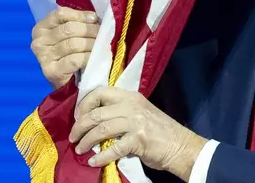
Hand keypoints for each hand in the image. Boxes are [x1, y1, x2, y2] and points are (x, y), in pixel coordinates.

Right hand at [31, 7, 98, 88]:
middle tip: (102, 34)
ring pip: (74, 44)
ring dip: (92, 44)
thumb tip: (93, 17)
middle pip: (69, 28)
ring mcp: (43, 57)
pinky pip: (75, 59)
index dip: (80, 15)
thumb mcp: (70, 35)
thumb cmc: (70, 54)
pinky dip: (88, 57)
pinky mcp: (52, 71)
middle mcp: (39, 41)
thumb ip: (77, 22)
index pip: (61, 14)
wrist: (68, 82)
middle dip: (90, 30)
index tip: (94, 19)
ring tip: (101, 46)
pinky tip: (94, 58)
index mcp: (41, 28)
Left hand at [70, 87, 207, 181]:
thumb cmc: (159, 131)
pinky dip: (100, 156)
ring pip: (101, 128)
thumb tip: (94, 122)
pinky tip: (93, 161)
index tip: (78, 117)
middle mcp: (132, 105)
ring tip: (80, 150)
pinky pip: (112, 148)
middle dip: (79, 126)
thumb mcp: (140, 113)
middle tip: (73, 137)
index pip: (100, 92)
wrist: (181, 146)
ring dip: (86, 141)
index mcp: (130, 96)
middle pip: (96, 112)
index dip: (84, 104)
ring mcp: (135, 122)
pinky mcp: (138, 140)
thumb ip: (120, 112)